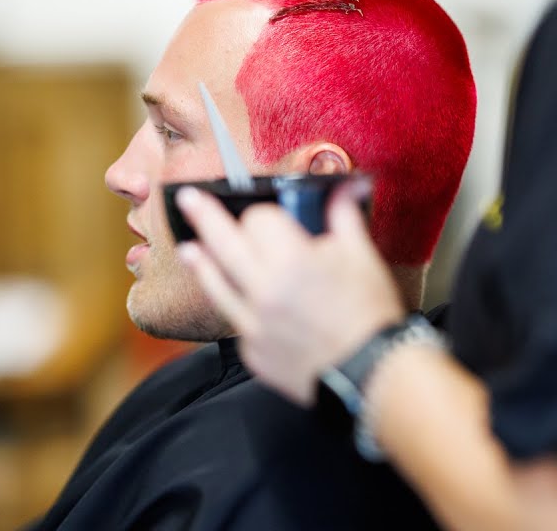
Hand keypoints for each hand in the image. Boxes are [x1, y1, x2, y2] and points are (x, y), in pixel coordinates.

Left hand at [175, 179, 405, 405]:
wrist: (369, 371)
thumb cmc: (369, 312)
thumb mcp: (362, 256)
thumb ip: (343, 215)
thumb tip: (345, 185)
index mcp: (292, 261)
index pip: (258, 220)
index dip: (265, 213)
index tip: (270, 216)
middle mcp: (264, 291)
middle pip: (222, 243)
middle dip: (204, 216)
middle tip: (186, 198)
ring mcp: (253, 324)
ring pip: (215, 285)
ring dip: (201, 262)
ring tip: (187, 248)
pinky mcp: (252, 352)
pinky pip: (236, 320)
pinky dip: (238, 306)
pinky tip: (240, 299)